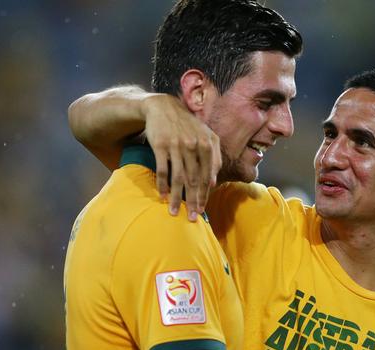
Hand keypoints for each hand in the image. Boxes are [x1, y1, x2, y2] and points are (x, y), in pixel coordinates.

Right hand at [142, 94, 221, 220]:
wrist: (163, 107)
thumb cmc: (188, 126)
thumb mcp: (206, 136)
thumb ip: (213, 157)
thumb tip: (213, 182)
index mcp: (207, 144)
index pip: (207, 176)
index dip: (204, 195)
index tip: (202, 209)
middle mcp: (194, 145)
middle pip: (194, 180)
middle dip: (193, 201)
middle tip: (191, 217)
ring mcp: (177, 145)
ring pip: (178, 177)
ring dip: (176, 197)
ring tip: (173, 211)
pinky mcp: (160, 145)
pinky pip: (162, 169)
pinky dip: (162, 184)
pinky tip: (162, 195)